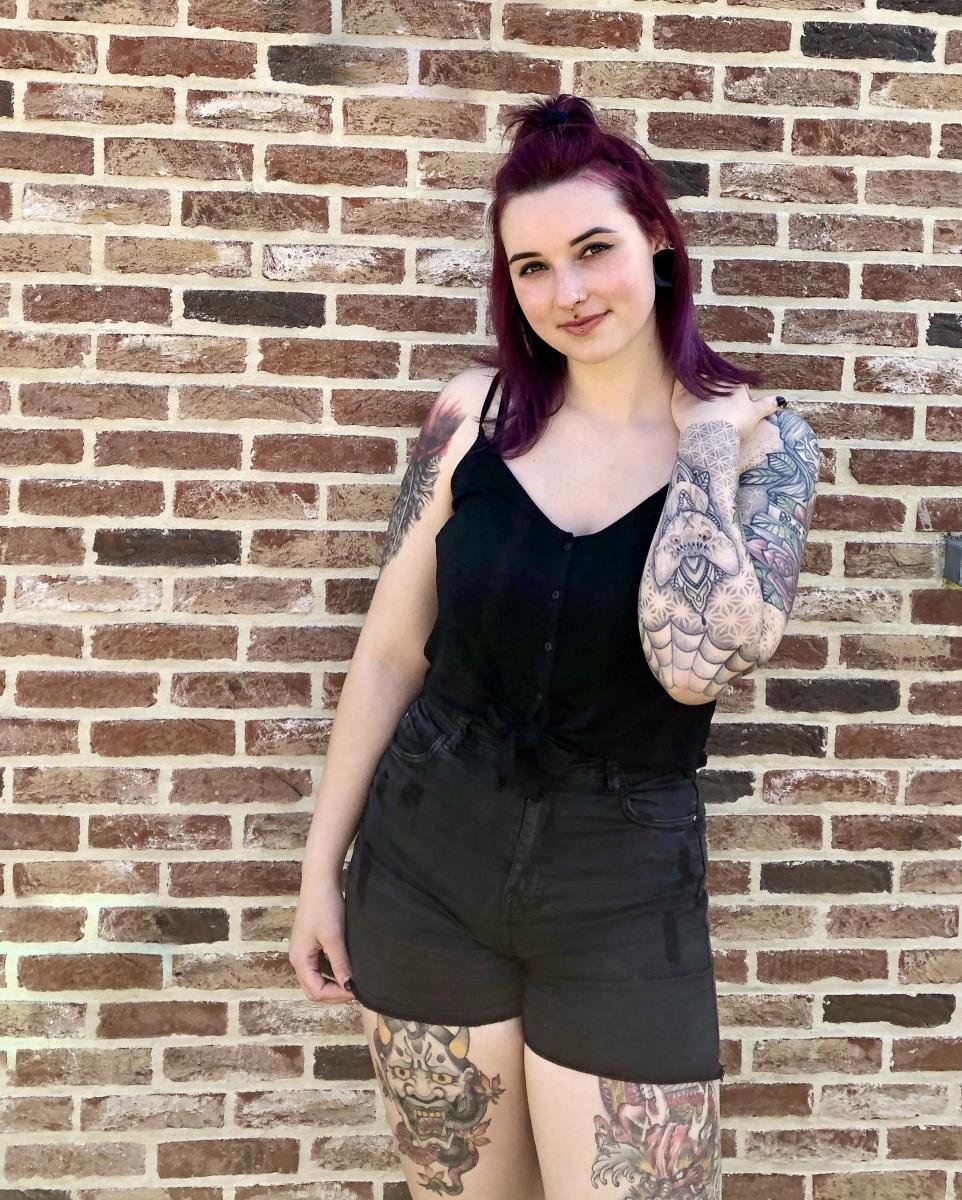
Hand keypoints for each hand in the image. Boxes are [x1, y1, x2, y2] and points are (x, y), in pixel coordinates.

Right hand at [289, 879, 355, 1003]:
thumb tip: (349, 987)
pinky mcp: (311, 943)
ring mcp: (304, 951)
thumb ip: (340, 964)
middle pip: (314, 988)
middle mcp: (298, 959)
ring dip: (334, 982)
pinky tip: (348, 965)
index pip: (315, 991)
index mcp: (299, 960)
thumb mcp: (334, 938)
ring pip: (318, 977)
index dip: (336, 995)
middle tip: (356, 989)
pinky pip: (320, 965)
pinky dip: (333, 970)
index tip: (356, 990)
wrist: (320, 881)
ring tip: (354, 979)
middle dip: (334, 992)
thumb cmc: (325, 908)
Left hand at [671, 381, 782, 440]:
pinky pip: (678, 383)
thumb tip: (781, 399)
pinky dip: (679, 383)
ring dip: (699, 387)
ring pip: (699, 381)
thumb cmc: (735, 425)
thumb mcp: (755, 415)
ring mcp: (698, 387)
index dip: (736, 398)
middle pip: (717, 383)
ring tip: (699, 404)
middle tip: (716, 410)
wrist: (712, 435)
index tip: (735, 411)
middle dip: (717, 392)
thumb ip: (767, 405)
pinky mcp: (680, 395)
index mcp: (735, 385)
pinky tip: (681, 391)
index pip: (736, 387)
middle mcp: (716, 381)